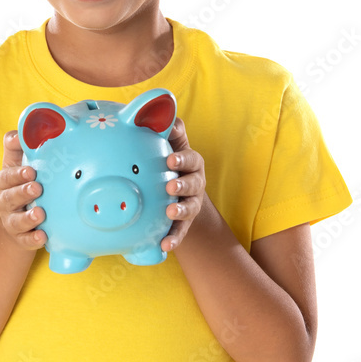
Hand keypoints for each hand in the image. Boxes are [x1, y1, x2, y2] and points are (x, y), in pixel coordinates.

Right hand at [0, 131, 46, 251]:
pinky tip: (43, 236)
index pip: (6, 176)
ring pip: (16, 221)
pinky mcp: (21, 239)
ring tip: (41, 214)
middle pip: (9, 198)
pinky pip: (25, 241)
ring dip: (28, 217)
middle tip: (37, 187)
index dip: (17, 173)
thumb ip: (18, 146)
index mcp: (5, 182)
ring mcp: (12, 221)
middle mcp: (5, 201)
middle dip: (22, 192)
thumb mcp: (17, 164)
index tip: (31, 170)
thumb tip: (23, 126)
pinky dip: (33, 239)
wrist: (17, 221)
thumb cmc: (20, 184)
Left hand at [161, 116, 205, 251]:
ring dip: (181, 211)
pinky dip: (174, 238)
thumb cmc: (170, 163)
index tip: (170, 160)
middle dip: (184, 185)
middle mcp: (196, 184)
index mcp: (192, 164)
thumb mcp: (171, 145)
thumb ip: (170, 131)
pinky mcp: (184, 224)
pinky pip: (180, 232)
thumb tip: (168, 116)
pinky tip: (165, 245)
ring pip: (190, 208)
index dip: (182, 159)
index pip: (191, 159)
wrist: (176, 191)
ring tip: (170, 213)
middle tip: (171, 186)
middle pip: (194, 184)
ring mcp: (191, 204)